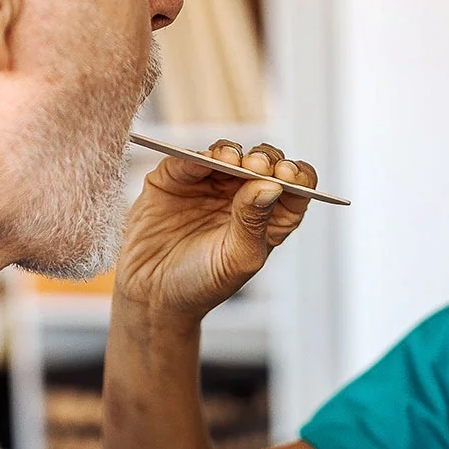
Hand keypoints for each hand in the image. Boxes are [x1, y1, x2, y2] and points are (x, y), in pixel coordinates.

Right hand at [115, 140, 318, 319]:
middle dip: (264, 160)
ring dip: (231, 153)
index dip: (296, 176)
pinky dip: (197, 156)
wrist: (152, 295)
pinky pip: (188, 159)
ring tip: (230, 161)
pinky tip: (203, 161)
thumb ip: (254, 222)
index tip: (288, 176)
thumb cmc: (202, 283)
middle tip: (257, 166)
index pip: (295, 186)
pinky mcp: (175, 178)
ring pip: (228, 154)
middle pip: (264, 162)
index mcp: (268, 216)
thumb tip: (271, 185)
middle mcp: (241, 195)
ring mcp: (209, 183)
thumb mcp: (237, 259)